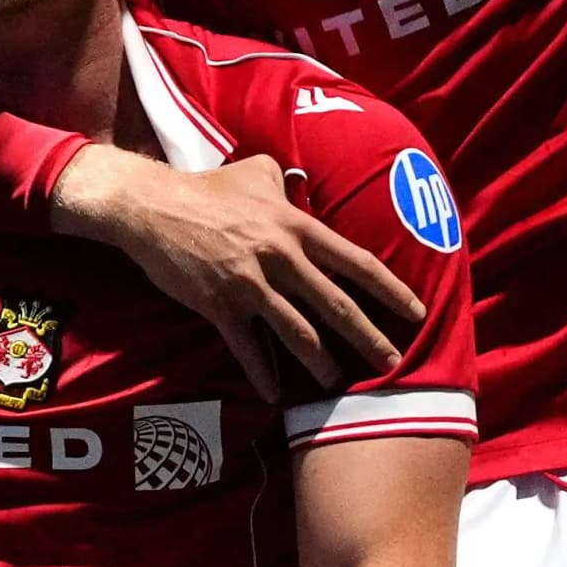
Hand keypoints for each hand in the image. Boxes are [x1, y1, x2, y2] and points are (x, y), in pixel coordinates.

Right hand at [53, 148, 423, 403]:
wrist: (151, 207)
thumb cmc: (207, 189)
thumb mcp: (257, 172)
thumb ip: (287, 182)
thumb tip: (300, 184)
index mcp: (296, 226)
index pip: (356, 261)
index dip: (390, 289)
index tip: (415, 311)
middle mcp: (280, 256)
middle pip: (335, 303)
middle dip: (368, 336)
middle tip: (392, 361)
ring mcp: (250, 284)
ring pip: (296, 331)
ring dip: (320, 362)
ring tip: (336, 383)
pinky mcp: (219, 305)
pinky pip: (247, 347)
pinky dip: (261, 373)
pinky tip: (273, 394)